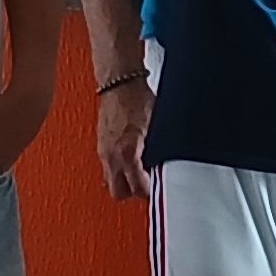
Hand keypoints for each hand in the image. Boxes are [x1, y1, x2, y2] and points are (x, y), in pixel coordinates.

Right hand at [92, 78, 153, 201]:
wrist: (120, 83)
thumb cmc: (137, 99)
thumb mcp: (159, 127)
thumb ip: (163, 150)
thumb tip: (173, 165)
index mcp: (128, 152)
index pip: (138, 188)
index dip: (152, 192)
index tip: (161, 189)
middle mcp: (112, 155)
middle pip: (119, 193)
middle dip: (135, 192)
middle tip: (149, 184)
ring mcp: (104, 152)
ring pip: (111, 183)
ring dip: (124, 183)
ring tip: (139, 175)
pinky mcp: (101, 147)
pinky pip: (107, 169)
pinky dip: (118, 171)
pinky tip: (129, 164)